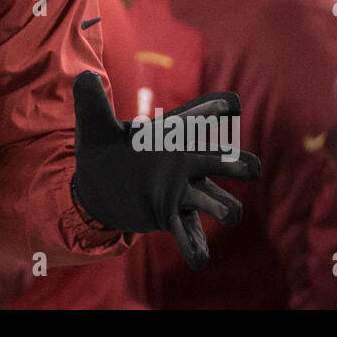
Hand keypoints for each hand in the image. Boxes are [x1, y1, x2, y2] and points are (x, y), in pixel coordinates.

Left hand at [71, 71, 260, 269]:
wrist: (98, 188)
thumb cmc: (105, 151)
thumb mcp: (94, 126)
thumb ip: (91, 101)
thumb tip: (85, 75)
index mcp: (168, 135)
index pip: (194, 118)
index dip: (212, 109)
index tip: (232, 103)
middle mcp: (183, 162)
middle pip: (215, 159)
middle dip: (234, 162)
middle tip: (251, 167)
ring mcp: (181, 190)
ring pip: (212, 198)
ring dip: (224, 206)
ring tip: (232, 214)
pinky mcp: (171, 215)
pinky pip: (189, 232)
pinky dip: (195, 246)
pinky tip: (199, 261)